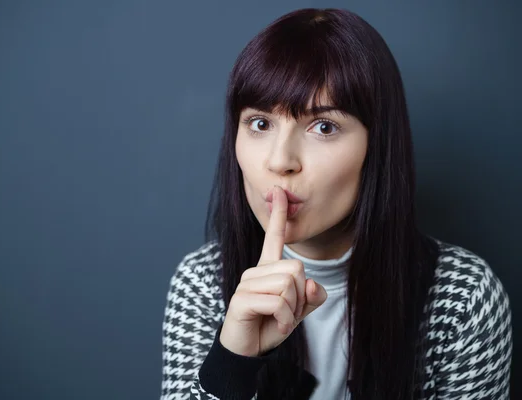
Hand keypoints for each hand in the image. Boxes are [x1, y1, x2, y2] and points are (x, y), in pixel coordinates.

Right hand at [219, 186, 327, 356]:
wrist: (249, 352)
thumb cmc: (271, 326)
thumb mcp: (298, 311)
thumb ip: (310, 296)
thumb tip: (310, 284)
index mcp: (268, 269)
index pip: (274, 237)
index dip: (278, 215)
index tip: (278, 191)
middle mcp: (255, 271)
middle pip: (296, 269)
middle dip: (300, 297)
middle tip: (287, 313)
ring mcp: (246, 284)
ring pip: (289, 285)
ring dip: (292, 310)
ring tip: (279, 319)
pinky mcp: (241, 299)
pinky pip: (278, 302)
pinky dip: (285, 320)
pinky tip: (276, 327)